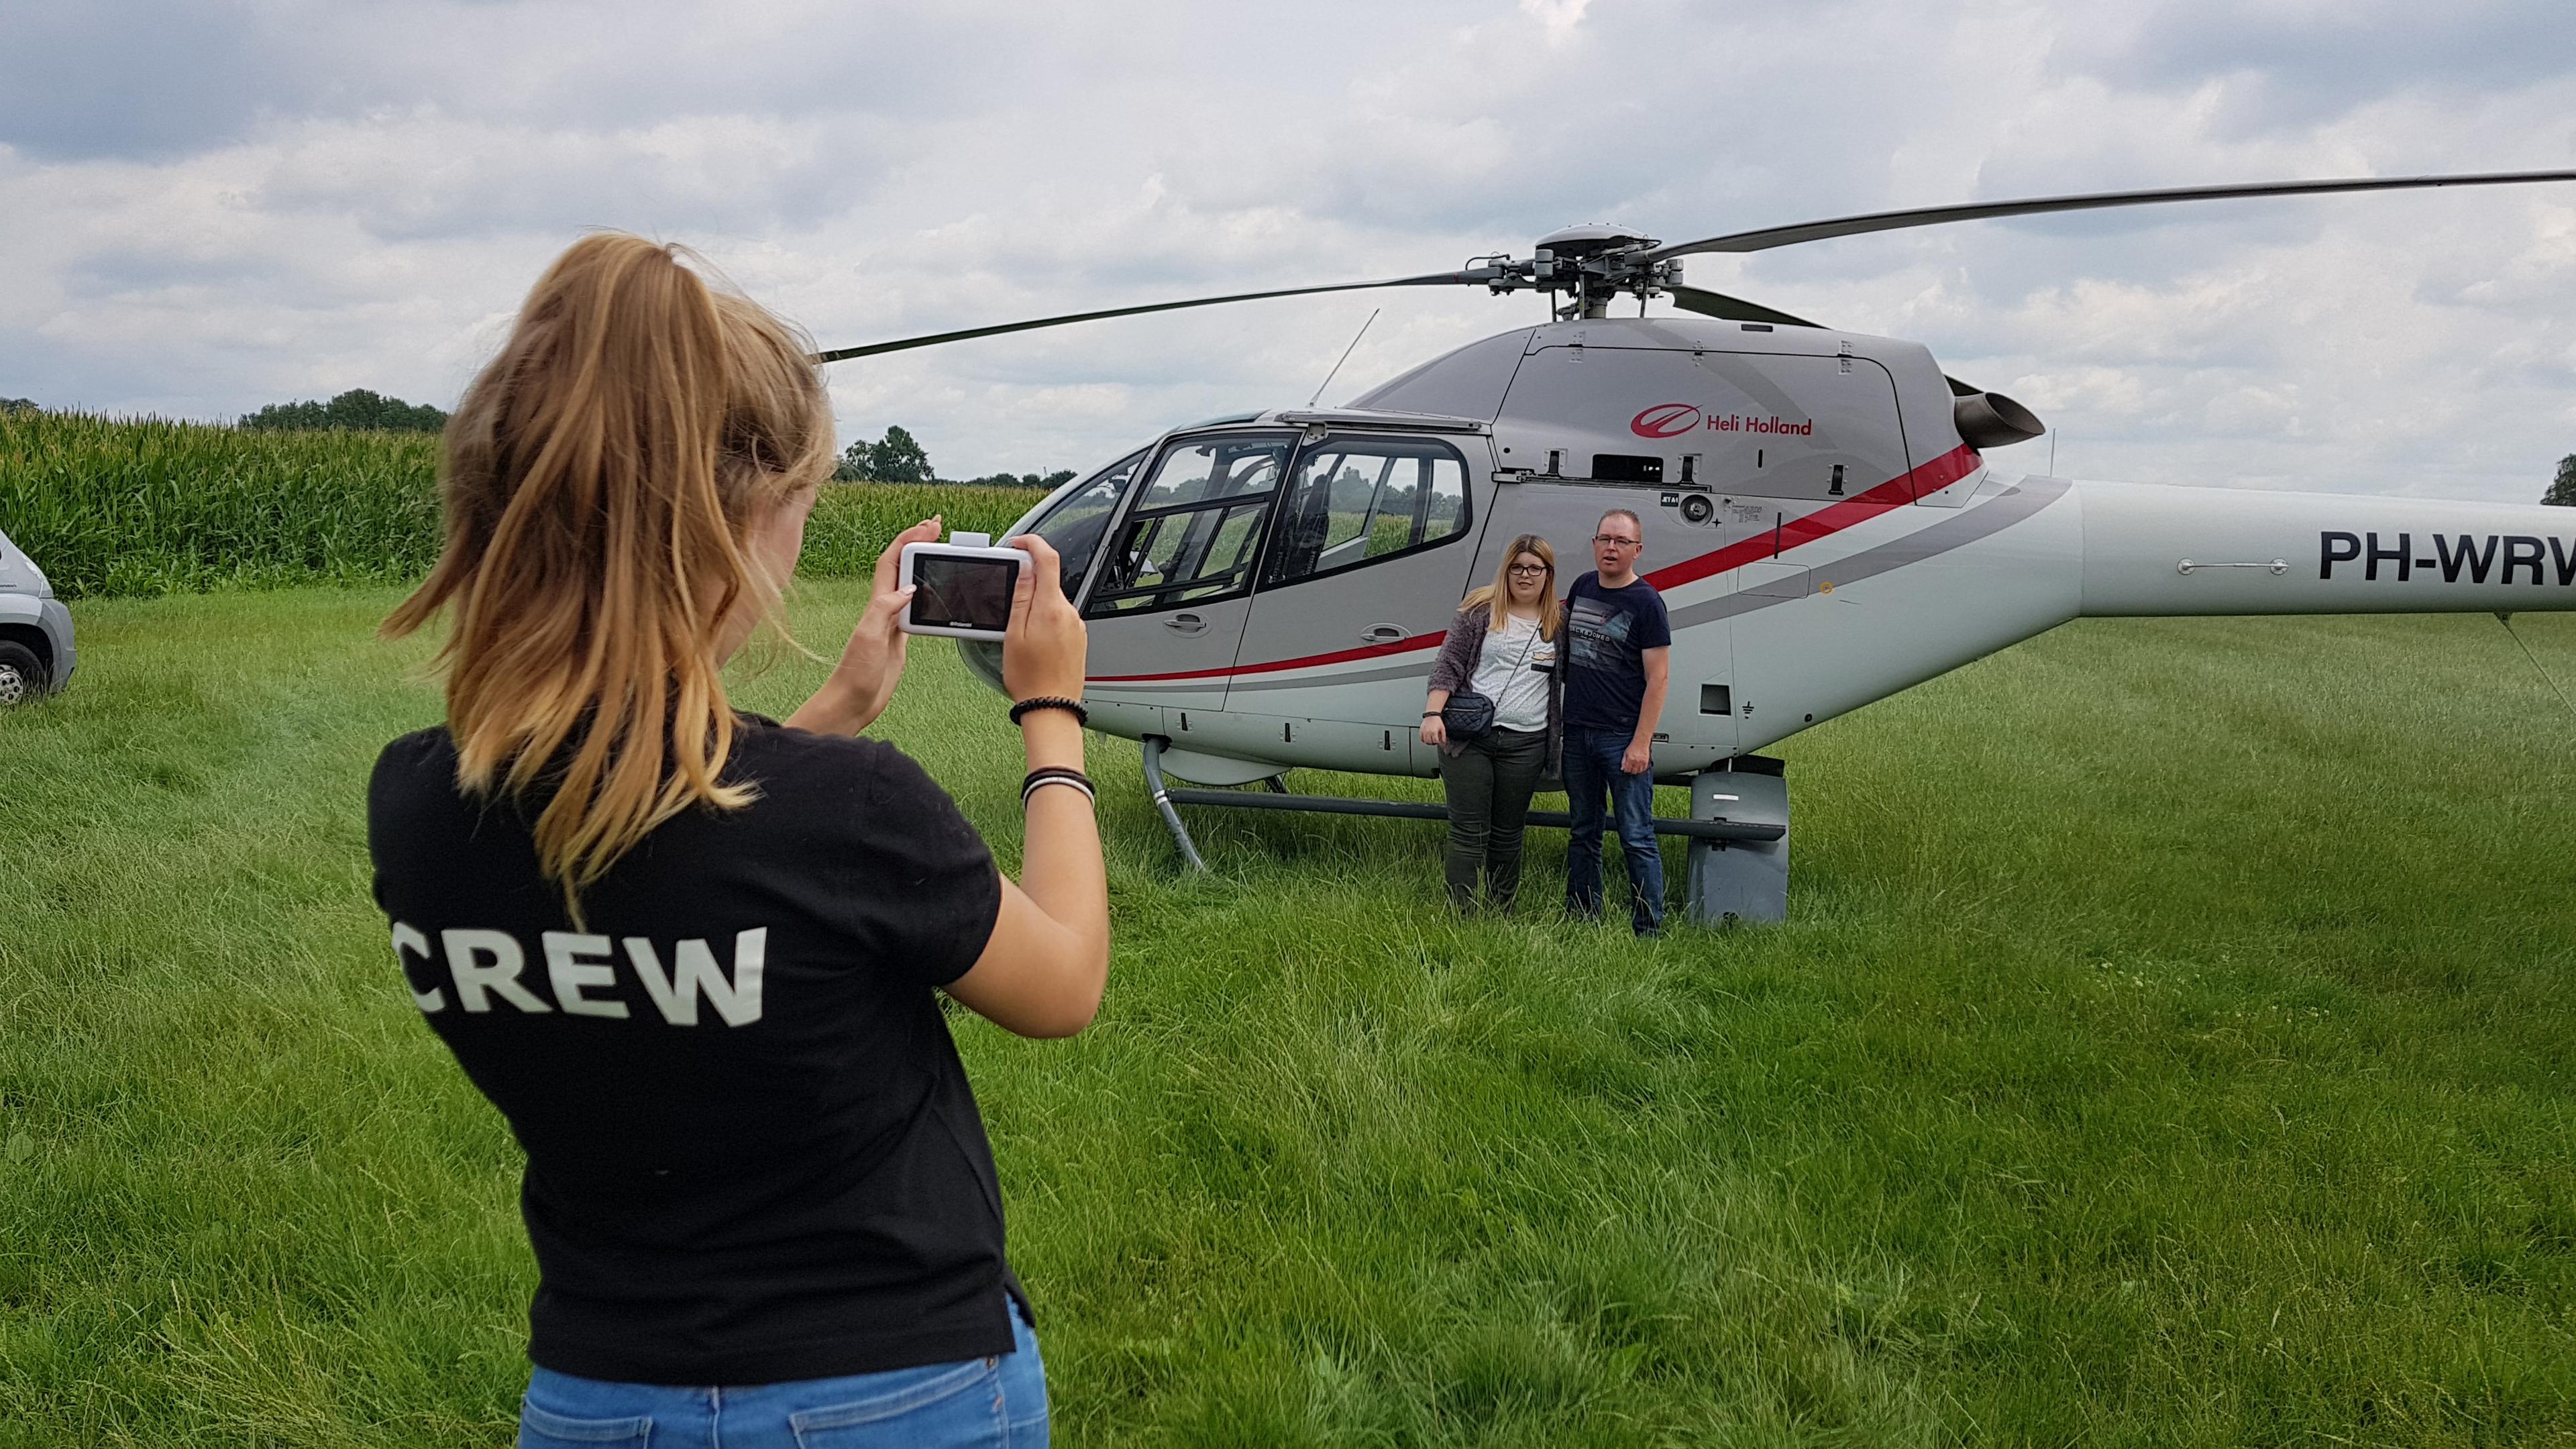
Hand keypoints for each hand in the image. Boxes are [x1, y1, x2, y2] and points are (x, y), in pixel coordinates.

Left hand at [788, 516, 938, 734]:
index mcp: (877, 604)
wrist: (853, 701)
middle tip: (938, 527)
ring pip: (910, 582)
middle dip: (918, 542)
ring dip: (924, 562)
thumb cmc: (856, 673)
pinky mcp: (899, 637)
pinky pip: (916, 606)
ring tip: (939, 548)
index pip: (893, 562)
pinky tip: (935, 591)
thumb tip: (908, 588)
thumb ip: (885, 610)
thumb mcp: (869, 637)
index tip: (928, 527)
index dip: (909, 540)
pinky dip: (928, 591)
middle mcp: (884, 608)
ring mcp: (892, 622)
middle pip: (902, 565)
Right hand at [1003, 533, 1086, 702]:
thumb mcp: (1013, 633)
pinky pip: (1059, 617)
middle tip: (1007, 598)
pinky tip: (1034, 641)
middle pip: (1049, 581)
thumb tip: (1024, 568)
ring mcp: (1077, 625)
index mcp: (1052, 608)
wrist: (1052, 707)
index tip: (1019, 544)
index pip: (1048, 559)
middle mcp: (1069, 613)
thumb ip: (1020, 597)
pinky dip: (1044, 619)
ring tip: (1020, 631)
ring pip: (1052, 600)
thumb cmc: (1030, 678)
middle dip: (1027, 583)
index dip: (1033, 543)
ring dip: (1035, 605)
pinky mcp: (1079, 637)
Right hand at [1420, 713, 1446, 747]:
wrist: (1431, 715)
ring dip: (1428, 742)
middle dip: (1433, 743)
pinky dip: (1423, 740)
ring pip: (1425, 741)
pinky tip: (1426, 738)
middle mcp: (1428, 732)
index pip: (1435, 741)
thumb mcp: (1442, 728)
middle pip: (1429, 742)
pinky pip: (1421, 738)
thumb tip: (1443, 741)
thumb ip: (1443, 736)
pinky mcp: (1421, 730)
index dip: (1437, 742)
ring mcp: (1424, 731)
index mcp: (1434, 731)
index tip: (1438, 741)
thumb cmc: (1437, 721)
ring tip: (1430, 740)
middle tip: (1434, 741)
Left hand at [1620, 739, 1651, 774]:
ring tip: (1635, 768)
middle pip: (1633, 771)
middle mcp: (1636, 761)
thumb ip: (1623, 761)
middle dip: (1631, 771)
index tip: (1626, 769)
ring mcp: (1641, 762)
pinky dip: (1641, 769)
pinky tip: (1639, 767)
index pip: (1627, 770)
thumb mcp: (1625, 753)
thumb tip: (1622, 768)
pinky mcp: (1646, 761)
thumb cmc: (1633, 746)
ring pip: (1639, 771)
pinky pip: (1644, 769)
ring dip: (1636, 771)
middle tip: (1630, 769)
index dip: (1626, 770)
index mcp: (1630, 759)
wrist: (1641, 742)